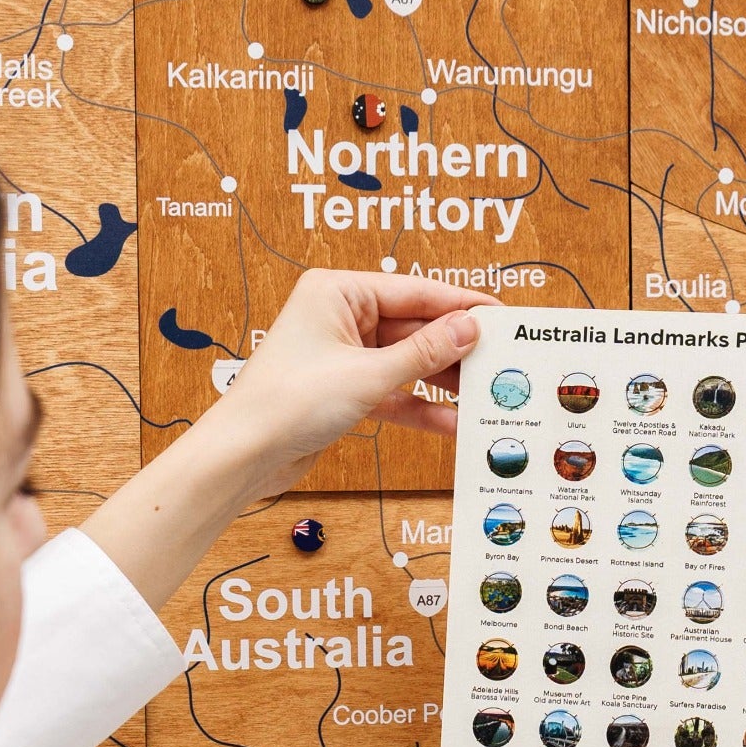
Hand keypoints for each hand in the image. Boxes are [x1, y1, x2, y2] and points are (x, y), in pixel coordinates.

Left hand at [213, 269, 495, 497]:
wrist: (244, 455)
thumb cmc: (288, 401)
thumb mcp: (369, 374)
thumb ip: (424, 352)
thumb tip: (469, 328)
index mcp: (338, 292)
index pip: (415, 291)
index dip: (461, 305)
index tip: (500, 316)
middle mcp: (340, 318)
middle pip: (414, 327)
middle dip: (455, 349)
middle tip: (501, 360)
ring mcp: (343, 356)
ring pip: (407, 363)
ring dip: (443, 382)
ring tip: (486, 394)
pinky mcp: (344, 392)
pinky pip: (394, 393)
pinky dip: (421, 408)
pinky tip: (454, 423)